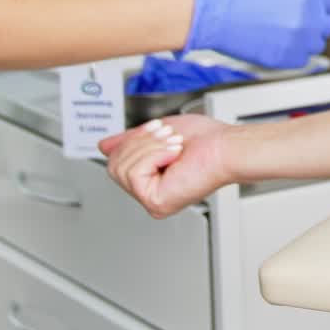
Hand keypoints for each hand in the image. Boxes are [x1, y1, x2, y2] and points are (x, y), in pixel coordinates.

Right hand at [100, 114, 231, 218]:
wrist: (225, 146)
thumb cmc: (206, 140)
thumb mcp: (157, 132)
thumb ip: (129, 140)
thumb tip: (104, 145)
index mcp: (150, 177)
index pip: (115, 160)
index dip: (132, 139)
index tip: (156, 127)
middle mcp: (149, 192)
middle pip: (114, 164)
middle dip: (140, 141)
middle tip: (168, 136)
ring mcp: (151, 200)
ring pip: (122, 167)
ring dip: (150, 147)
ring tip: (174, 145)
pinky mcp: (155, 202)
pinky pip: (134, 173)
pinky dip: (154, 155)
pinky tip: (174, 156)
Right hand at [184, 0, 329, 68]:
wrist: (216, 14)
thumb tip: (303, 6)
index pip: (329, 5)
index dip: (318, 10)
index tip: (314, 14)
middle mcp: (308, 18)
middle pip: (326, 27)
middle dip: (315, 27)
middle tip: (299, 27)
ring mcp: (299, 40)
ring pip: (316, 46)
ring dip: (304, 43)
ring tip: (283, 37)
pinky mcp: (287, 59)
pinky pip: (301, 60)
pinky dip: (292, 57)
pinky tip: (277, 48)